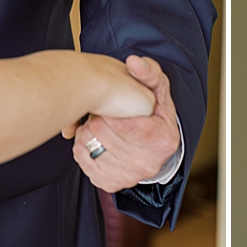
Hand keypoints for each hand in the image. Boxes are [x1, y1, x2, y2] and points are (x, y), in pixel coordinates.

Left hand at [71, 55, 179, 193]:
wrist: (154, 148)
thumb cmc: (155, 116)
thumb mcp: (158, 90)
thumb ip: (149, 73)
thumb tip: (133, 62)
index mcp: (163, 140)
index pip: (125, 123)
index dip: (111, 109)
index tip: (110, 102)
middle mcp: (148, 163)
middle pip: (103, 134)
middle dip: (98, 118)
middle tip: (103, 112)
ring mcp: (129, 177)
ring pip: (89, 147)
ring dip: (88, 132)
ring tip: (98, 124)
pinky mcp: (110, 184)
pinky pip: (83, 162)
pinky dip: (83, 147)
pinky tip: (93, 139)